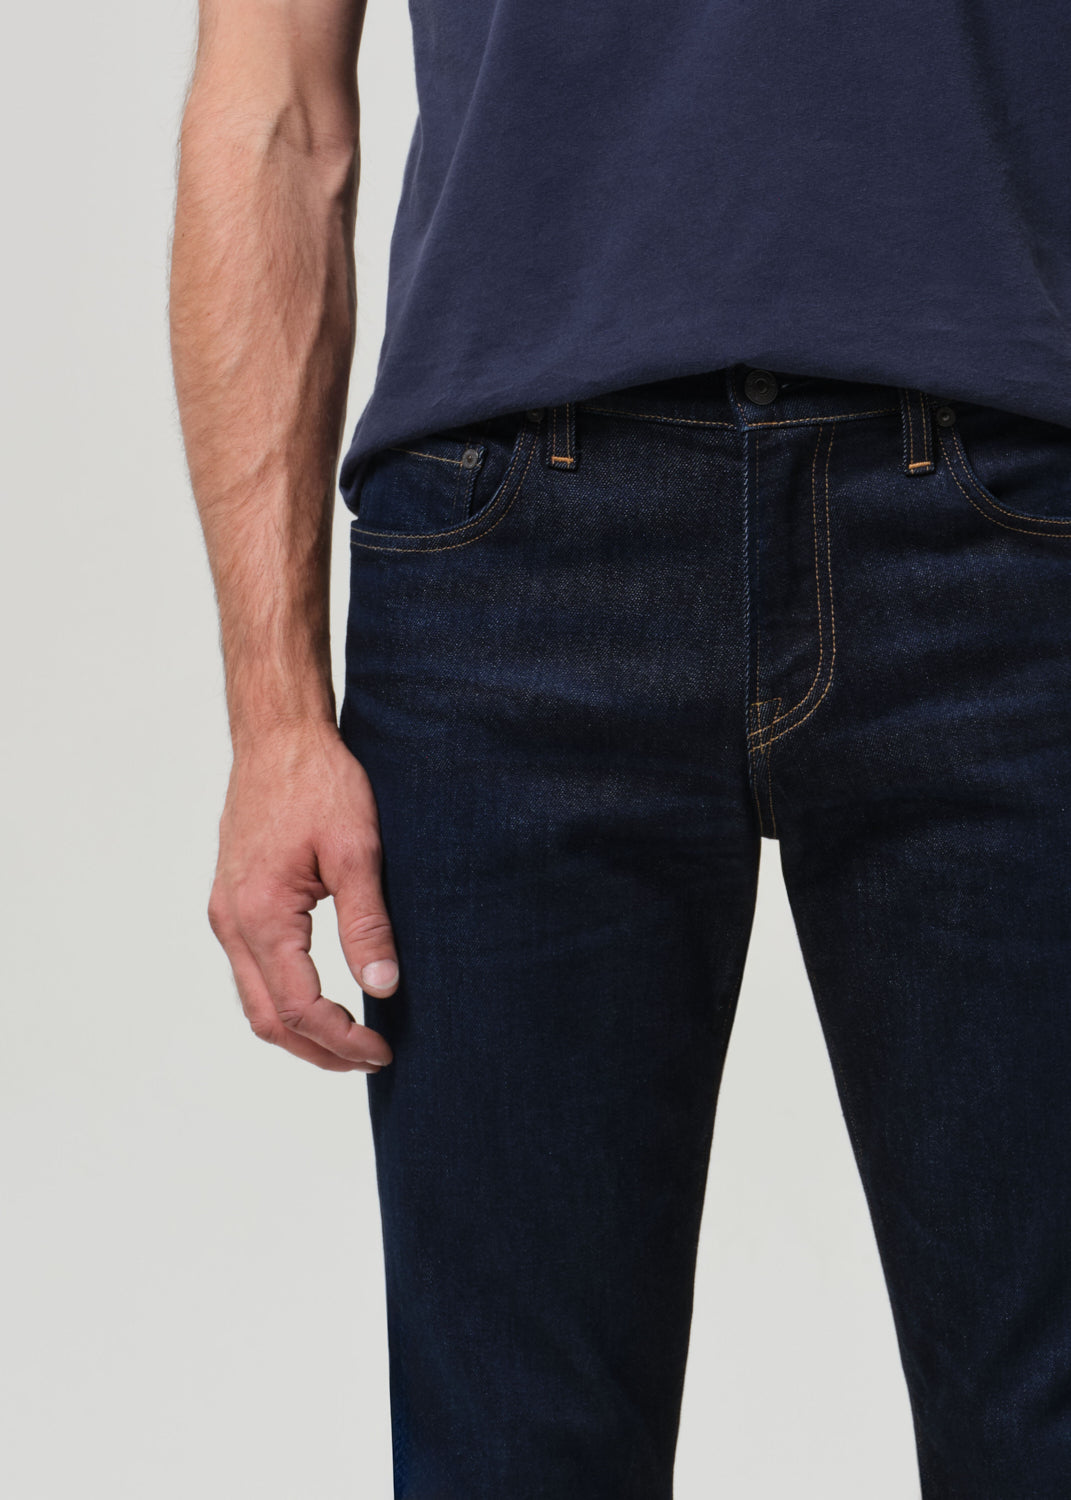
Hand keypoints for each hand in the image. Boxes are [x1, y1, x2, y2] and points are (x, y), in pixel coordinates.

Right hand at [207, 719, 397, 1071]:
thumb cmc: (318, 782)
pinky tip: (322, 999)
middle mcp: (232, 921)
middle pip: (268, 1018)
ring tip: (351, 1039)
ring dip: (300, 1030)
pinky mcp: (232, 902)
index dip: (342, 1039)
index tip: (384, 1049)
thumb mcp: (358, 850)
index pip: (299, 1006)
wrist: (278, 736)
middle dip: (319, 1050)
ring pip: (255, 999)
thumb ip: (367, 924)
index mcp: (261, 914)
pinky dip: (284, 999)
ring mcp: (226, 913)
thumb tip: (383, 989)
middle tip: (371, 1058)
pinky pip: (251, 970)